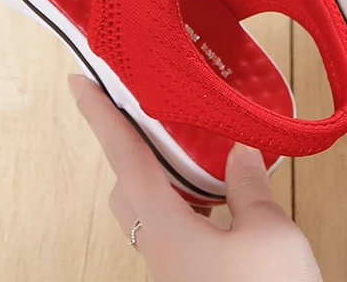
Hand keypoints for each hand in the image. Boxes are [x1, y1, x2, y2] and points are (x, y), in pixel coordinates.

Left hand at [69, 75, 323, 281]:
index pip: (124, 156)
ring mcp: (173, 267)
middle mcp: (159, 246)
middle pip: (129, 184)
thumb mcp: (269, 236)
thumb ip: (249, 187)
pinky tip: (221, 199)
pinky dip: (188, 202)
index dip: (100, 116)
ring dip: (165, 175)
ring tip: (194, 149)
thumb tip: (238, 152)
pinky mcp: (191, 279)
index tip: (78, 83)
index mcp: (166, 226)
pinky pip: (175, 228)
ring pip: (152, 208)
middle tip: (152, 114)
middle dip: (133, 145)